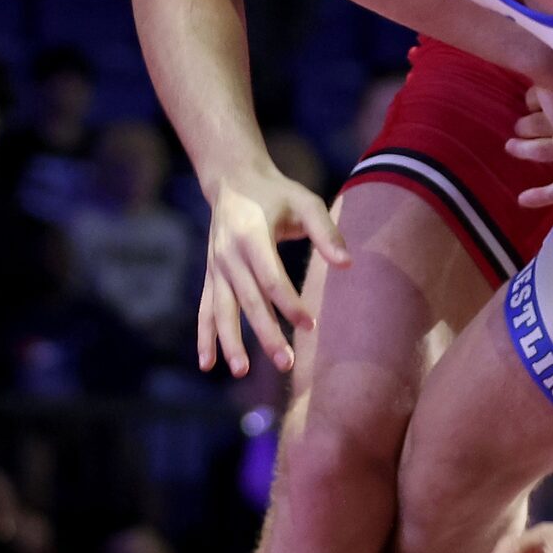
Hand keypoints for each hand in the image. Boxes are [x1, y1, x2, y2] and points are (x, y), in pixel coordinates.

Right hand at [199, 170, 348, 376]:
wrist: (233, 180)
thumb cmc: (277, 193)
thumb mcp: (305, 201)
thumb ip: (326, 232)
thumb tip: (347, 264)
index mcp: (252, 235)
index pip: (271, 278)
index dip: (290, 303)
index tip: (311, 325)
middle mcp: (229, 255)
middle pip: (248, 300)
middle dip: (266, 333)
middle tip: (286, 363)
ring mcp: (216, 267)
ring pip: (222, 310)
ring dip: (230, 342)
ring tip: (241, 372)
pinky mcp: (211, 276)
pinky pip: (205, 309)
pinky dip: (204, 336)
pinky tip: (207, 365)